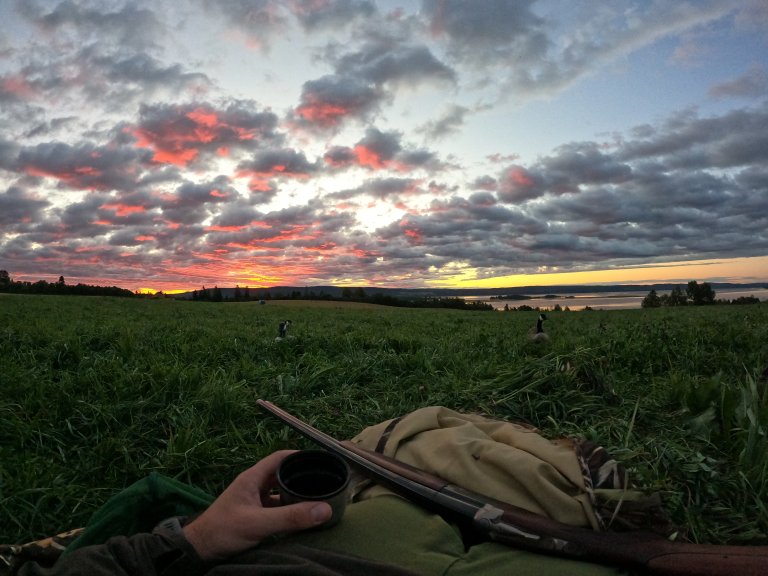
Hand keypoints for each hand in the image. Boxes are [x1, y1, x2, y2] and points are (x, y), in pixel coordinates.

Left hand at [183, 450, 332, 560]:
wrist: (199, 550)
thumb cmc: (223, 531)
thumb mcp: (258, 523)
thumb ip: (290, 517)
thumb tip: (324, 509)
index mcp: (253, 478)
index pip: (280, 458)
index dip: (300, 456)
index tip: (321, 461)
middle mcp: (254, 485)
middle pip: (283, 474)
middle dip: (302, 476)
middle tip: (325, 482)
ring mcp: (254, 500)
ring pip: (281, 492)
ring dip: (296, 494)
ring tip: (318, 498)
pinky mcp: (254, 514)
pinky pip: (277, 507)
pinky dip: (289, 509)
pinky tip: (300, 517)